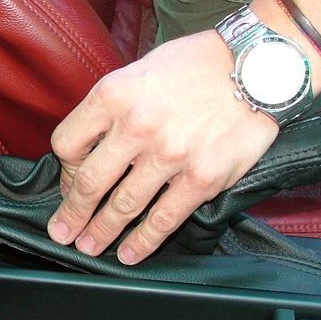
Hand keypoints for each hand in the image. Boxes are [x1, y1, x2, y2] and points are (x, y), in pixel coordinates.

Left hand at [49, 30, 278, 263]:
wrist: (258, 66)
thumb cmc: (195, 65)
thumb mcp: (138, 71)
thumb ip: (111, 109)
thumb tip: (89, 148)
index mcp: (114, 95)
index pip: (68, 144)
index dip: (65, 170)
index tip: (69, 182)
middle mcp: (137, 126)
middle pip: (89, 183)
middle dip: (72, 214)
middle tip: (62, 232)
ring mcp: (170, 156)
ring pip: (122, 207)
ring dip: (101, 233)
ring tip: (89, 247)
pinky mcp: (201, 178)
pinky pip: (163, 219)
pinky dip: (142, 242)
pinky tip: (129, 254)